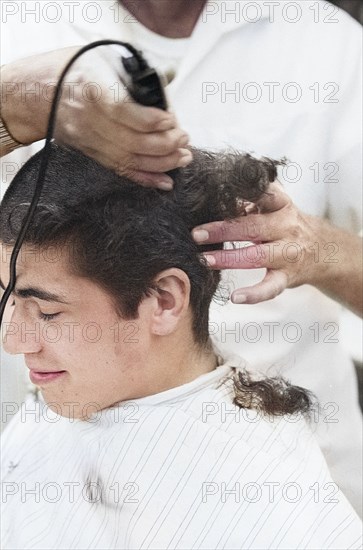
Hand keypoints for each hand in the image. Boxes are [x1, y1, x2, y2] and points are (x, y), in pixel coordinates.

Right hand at [1, 47, 191, 188]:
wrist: (40, 93)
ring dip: (162, 163)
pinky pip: (120, 171)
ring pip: (129, 160)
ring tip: (183, 157)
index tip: (172, 120)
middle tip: (184, 140)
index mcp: (92, 88)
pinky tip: (165, 181)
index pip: (122, 110)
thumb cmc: (79, 70)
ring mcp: (89, 140)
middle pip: (131, 141)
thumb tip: (167, 96)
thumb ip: (135, 76)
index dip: (150, 120)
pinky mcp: (91, 154)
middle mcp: (88, 119)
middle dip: (165, 145)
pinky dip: (145, 178)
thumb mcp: (104, 60)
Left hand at [192, 181, 353, 305]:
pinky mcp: (288, 277)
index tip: (212, 195)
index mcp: (282, 205)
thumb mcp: (275, 207)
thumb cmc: (288, 226)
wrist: (324, 250)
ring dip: (228, 258)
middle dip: (222, 229)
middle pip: (252, 226)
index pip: (261, 194)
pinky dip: (253, 294)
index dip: (238, 195)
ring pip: (256, 256)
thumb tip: (215, 199)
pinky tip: (235, 297)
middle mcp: (286, 227)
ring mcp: (288, 253)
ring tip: (205, 260)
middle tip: (196, 234)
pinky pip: (271, 287)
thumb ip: (251, 202)